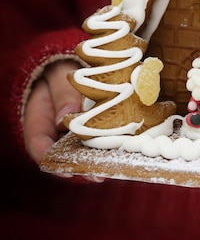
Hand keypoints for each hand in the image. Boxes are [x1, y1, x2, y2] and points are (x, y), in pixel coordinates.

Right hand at [24, 60, 103, 181]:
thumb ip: (62, 95)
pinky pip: (96, 139)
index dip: (50, 159)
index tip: (65, 170)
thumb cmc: (60, 67)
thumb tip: (64, 118)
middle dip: (80, 166)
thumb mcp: (58, 75)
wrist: (69, 64)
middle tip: (97, 175)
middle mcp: (54, 131)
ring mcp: (72, 132)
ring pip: (81, 150)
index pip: (38, 143)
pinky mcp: (90, 128)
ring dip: (95, 160)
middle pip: (63, 154)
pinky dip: (106, 146)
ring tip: (111, 168)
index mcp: (38, 118)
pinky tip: (121, 151)